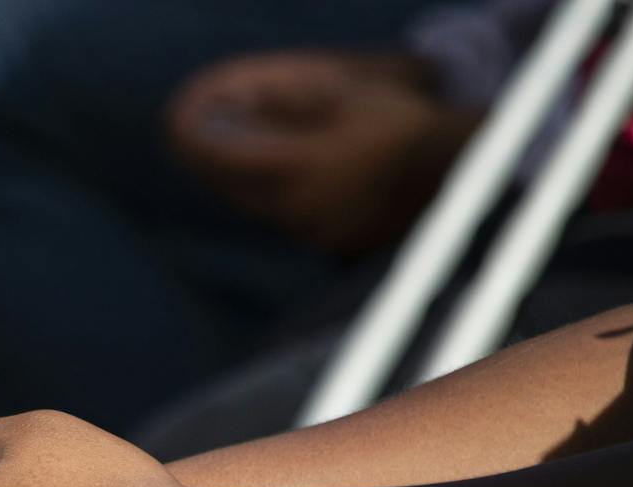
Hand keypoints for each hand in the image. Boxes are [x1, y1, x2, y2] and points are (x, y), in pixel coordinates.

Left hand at [166, 50, 477, 254]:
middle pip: (235, 189)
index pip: (226, 159)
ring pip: (259, 207)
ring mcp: (313, 230)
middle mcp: (296, 207)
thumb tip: (235, 104)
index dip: (198, 142)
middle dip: (213, 165)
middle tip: (194, 144)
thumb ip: (285, 103)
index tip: (178, 126)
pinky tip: (281, 182)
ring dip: (243, 184)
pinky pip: (288, 221)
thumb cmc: (398, 124)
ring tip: (233, 161)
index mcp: (296, 167)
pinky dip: (274, 200)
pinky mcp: (331, 244)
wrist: (454, 172)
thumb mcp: (341, 96)